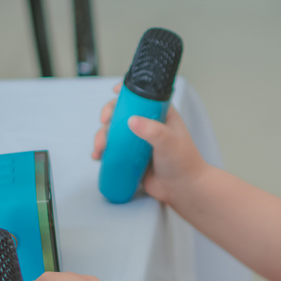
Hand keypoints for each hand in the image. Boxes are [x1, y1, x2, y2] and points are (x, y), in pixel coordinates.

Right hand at [90, 91, 210, 206]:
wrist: (183, 189)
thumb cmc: (183, 162)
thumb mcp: (168, 142)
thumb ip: (152, 131)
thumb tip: (132, 120)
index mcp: (161, 114)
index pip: (142, 96)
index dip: (127, 92)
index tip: (115, 91)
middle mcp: (148, 125)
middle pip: (122, 112)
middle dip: (108, 116)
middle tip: (104, 122)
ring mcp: (138, 141)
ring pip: (114, 132)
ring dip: (102, 136)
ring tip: (100, 147)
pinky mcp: (131, 157)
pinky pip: (113, 150)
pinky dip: (103, 151)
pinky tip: (97, 155)